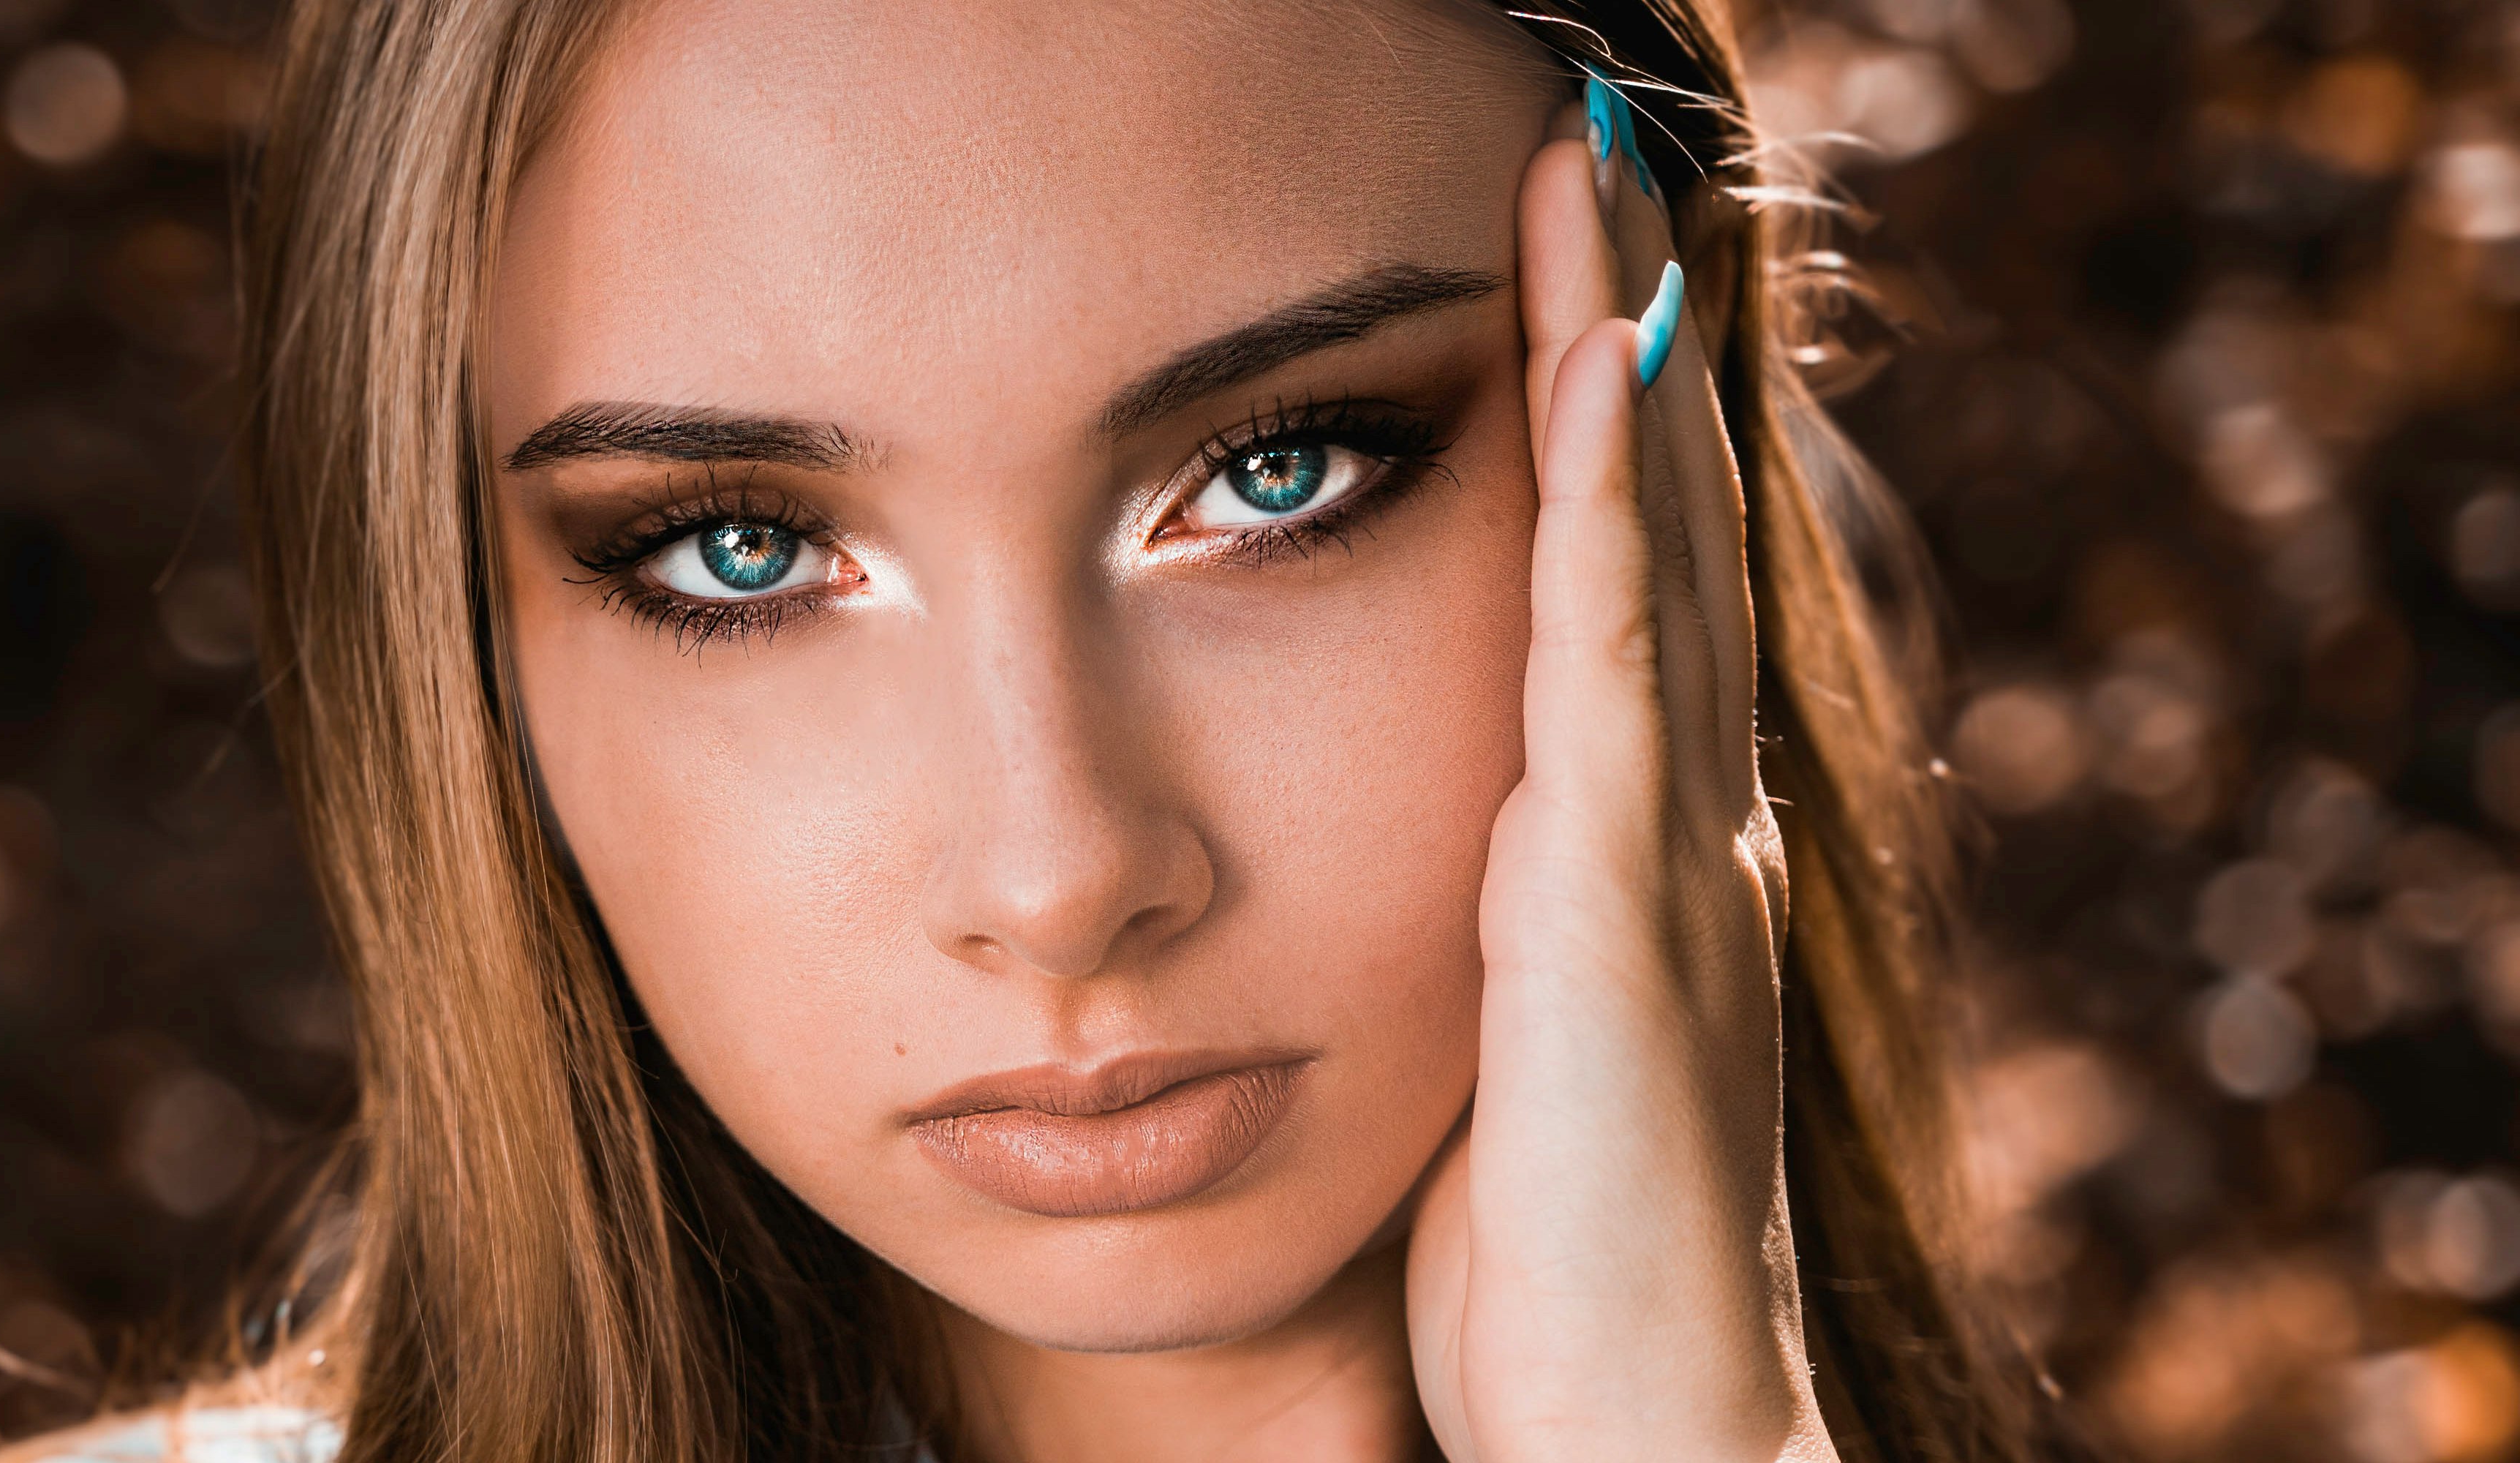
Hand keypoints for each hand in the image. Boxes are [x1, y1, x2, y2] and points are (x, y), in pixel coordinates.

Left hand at [1402, 84, 1826, 1462]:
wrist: (1635, 1415)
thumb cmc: (1551, 1264)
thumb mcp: (1509, 1051)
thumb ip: (1498, 934)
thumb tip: (1458, 862)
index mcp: (1626, 854)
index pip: (1618, 591)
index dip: (1606, 428)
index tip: (1563, 277)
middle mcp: (1670, 820)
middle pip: (1654, 528)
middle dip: (1627, 337)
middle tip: (1598, 158)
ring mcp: (1658, 848)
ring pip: (1647, 554)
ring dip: (1622, 360)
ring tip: (1598, 185)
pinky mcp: (1615, 900)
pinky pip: (1606, 664)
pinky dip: (1608, 510)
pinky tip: (1592, 374)